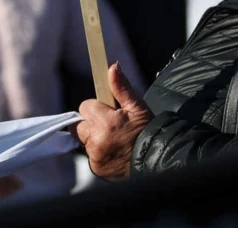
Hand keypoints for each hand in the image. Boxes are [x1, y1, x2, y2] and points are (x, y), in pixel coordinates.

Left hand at [72, 62, 151, 180]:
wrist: (158, 161)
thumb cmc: (148, 133)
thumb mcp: (137, 107)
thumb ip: (121, 87)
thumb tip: (112, 68)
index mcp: (105, 122)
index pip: (85, 107)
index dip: (96, 109)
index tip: (108, 113)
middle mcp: (97, 140)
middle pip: (79, 125)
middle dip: (90, 124)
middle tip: (109, 127)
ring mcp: (95, 156)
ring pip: (83, 141)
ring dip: (93, 138)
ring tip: (113, 140)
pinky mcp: (97, 168)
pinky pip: (90, 156)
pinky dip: (98, 153)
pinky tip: (113, 151)